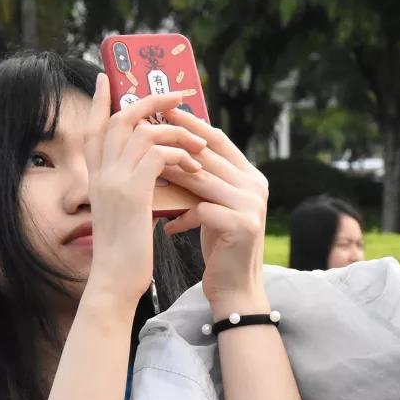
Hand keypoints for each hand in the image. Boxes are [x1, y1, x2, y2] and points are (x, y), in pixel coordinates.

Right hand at [84, 74, 207, 305]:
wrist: (116, 281)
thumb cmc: (124, 253)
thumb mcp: (123, 212)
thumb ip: (130, 186)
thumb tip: (152, 169)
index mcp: (95, 177)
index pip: (93, 128)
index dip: (100, 103)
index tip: (107, 80)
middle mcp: (100, 173)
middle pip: (119, 118)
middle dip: (150, 101)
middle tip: (178, 96)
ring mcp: (114, 181)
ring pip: (143, 131)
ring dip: (176, 131)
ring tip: (199, 142)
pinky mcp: (133, 192)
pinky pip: (159, 154)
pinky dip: (181, 155)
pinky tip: (195, 168)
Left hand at [160, 108, 269, 318]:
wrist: (235, 289)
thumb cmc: (219, 246)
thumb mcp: (212, 206)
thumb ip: (203, 181)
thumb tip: (169, 152)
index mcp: (251, 176)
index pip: (218, 140)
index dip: (191, 124)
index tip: (162, 110)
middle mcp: (256, 186)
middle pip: (208, 156)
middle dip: (173, 143)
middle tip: (143, 131)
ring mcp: (252, 205)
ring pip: (202, 180)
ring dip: (171, 175)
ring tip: (144, 172)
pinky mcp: (242, 226)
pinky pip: (201, 211)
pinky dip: (180, 217)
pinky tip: (167, 226)